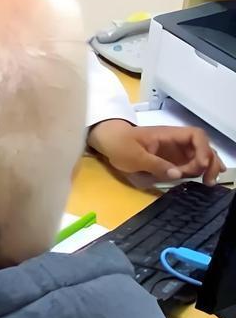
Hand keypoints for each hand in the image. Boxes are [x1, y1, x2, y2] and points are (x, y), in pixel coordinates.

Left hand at [88, 120, 225, 184]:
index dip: (203, 148)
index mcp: (168, 135)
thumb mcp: (134, 156)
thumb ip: (155, 164)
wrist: (109, 142)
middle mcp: (176, 142)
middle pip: (203, 147)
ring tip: (208, 182)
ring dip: (207, 168)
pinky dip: (199, 171)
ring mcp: (175, 151)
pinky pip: (190, 164)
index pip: (195, 135)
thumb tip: (177, 173)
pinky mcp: (171, 160)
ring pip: (200, 156)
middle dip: (210, 162)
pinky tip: (206, 179)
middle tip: (209, 180)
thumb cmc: (119, 144)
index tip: (201, 164)